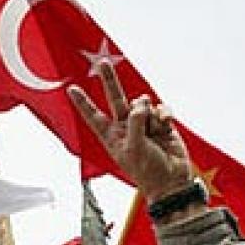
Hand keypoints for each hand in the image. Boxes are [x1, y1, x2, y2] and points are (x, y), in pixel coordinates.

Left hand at [68, 60, 193, 202]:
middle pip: (116, 98)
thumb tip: (141, 104)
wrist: (172, 180)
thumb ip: (135, 123)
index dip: (83, 103)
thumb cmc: (149, 171)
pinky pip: (160, 108)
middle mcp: (126, 127)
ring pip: (143, 103)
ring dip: (148, 112)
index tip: (71, 89)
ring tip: (153, 129)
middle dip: (109, 80)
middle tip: (103, 63)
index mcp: (112, 136)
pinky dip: (163, 114)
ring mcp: (144, 124)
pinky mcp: (161, 123)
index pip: (93, 116)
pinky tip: (165, 124)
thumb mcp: (134, 148)